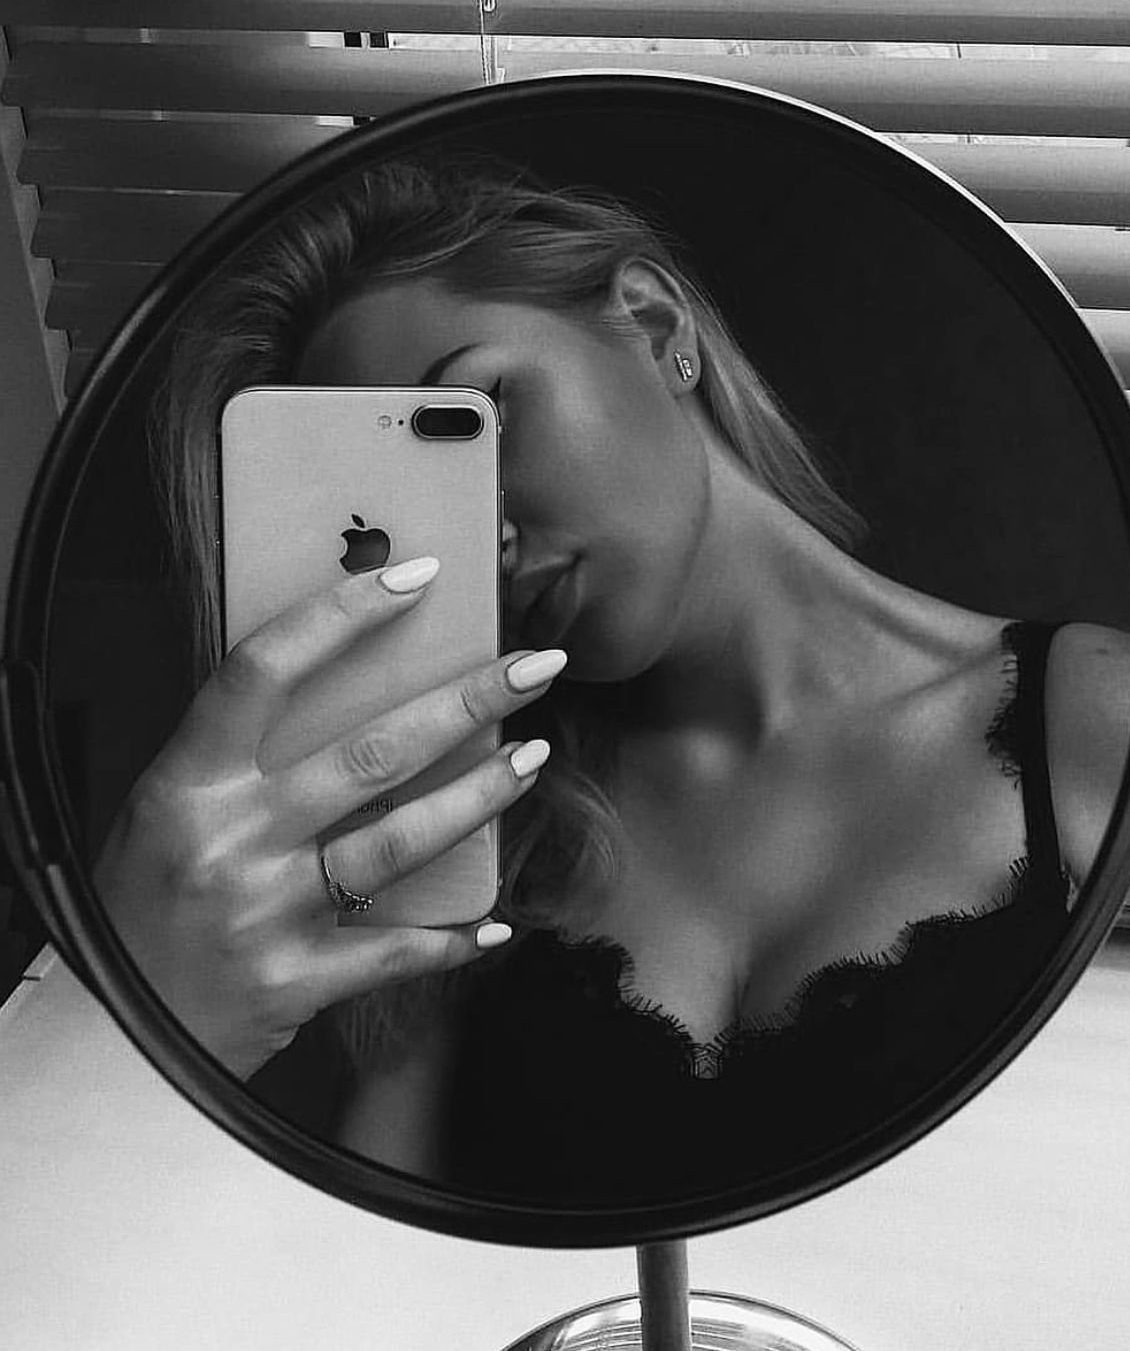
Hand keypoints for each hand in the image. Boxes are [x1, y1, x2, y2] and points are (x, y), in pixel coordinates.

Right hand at [93, 558, 564, 1079]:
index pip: (264, 670)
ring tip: (531, 759)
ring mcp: (264, 913)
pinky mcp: (295, 981)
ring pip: (399, 841)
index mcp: (187, 782)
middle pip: (369, 753)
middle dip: (466, 702)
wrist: (113, 1034)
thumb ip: (238, 757)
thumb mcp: (166, 812)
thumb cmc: (143, 906)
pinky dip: (451, 940)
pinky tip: (495, 925)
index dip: (342, 615)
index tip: (417, 575)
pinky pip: (395, 952)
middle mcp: (228, 839)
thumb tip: (344, 688)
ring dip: (479, 797)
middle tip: (535, 667)